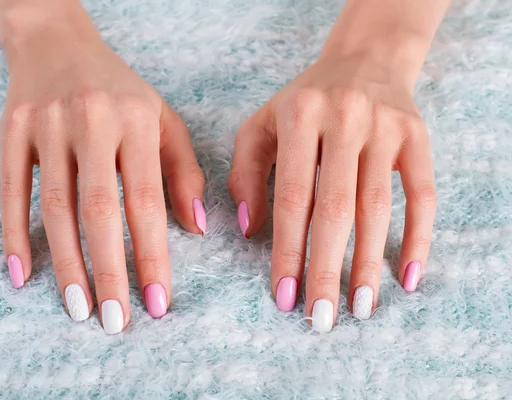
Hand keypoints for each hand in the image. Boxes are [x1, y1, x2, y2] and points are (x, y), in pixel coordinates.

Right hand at [0, 5, 204, 333]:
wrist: (57, 44)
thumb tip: (195, 228)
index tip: (159, 303)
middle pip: (98, 210)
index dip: (152, 255)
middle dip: (109, 271)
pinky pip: (11, 190)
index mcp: (137, 121)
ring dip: (66, 264)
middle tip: (117, 322)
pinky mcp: (11, 131)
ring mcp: (47, 126)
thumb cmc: (121, 92)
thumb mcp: (163, 120)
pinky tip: (22, 274)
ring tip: (80, 309)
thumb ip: (184, 172)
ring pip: (55, 207)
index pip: (146, 200)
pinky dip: (15, 234)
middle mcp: (92, 122)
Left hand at [229, 55, 436, 331]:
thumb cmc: (304, 103)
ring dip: (369, 263)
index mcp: (300, 116)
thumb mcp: (262, 125)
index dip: (287, 251)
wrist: (363, 61)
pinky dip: (418, 237)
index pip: (292, 198)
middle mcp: (344, 119)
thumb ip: (245, 173)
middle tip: (321, 318)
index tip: (284, 296)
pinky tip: (408, 275)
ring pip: (377, 208)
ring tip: (359, 307)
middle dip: (326, 269)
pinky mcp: (418, 137)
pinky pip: (423, 194)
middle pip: (335, 209)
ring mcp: (386, 128)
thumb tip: (250, 229)